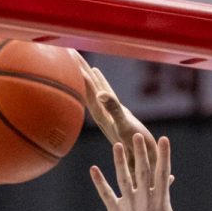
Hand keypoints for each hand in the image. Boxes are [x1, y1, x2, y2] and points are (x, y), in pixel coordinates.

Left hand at [72, 51, 155, 173]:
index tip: (69, 57)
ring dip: (85, 72)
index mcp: (102, 114)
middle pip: (86, 86)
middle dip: (77, 68)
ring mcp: (108, 112)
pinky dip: (99, 81)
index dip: (79, 73)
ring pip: (93, 88)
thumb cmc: (137, 147)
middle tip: (67, 48)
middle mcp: (102, 113)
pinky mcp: (116, 113)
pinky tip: (97, 74)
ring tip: (77, 56)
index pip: (87, 90)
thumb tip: (100, 95)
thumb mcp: (125, 126)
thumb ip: (114, 109)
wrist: (145, 162)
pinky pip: (104, 92)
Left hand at [90, 134, 175, 210]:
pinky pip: (106, 194)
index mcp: (161, 202)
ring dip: (120, 160)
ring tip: (116, 144)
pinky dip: (99, 181)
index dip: (163, 155)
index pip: (163, 174)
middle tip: (137, 134)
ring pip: (124, 178)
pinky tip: (93, 169)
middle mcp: (146, 201)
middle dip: (141, 151)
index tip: (163, 140)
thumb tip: (168, 190)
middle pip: (143, 171)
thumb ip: (167, 204)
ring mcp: (131, 207)